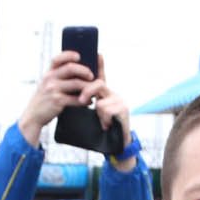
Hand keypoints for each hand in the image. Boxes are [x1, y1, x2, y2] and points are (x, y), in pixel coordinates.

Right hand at [19, 50, 97, 145]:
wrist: (32, 116)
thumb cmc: (43, 100)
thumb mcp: (46, 84)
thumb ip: (57, 76)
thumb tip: (79, 70)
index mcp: (48, 73)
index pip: (58, 58)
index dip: (70, 55)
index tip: (79, 56)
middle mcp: (49, 78)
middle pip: (71, 68)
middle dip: (84, 70)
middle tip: (92, 76)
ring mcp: (53, 89)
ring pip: (76, 83)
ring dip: (87, 86)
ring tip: (93, 89)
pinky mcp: (57, 101)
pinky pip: (75, 98)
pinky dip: (84, 100)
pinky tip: (88, 101)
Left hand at [88, 56, 136, 170]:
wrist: (116, 145)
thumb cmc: (102, 130)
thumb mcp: (93, 114)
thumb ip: (87, 103)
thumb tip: (75, 95)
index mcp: (105, 95)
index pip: (101, 76)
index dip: (99, 65)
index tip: (97, 53)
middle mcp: (114, 95)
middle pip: (98, 84)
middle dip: (87, 92)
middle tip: (81, 100)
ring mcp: (120, 102)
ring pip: (101, 101)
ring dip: (99, 114)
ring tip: (103, 122)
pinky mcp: (124, 110)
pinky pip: (106, 109)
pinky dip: (104, 119)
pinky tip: (108, 125)